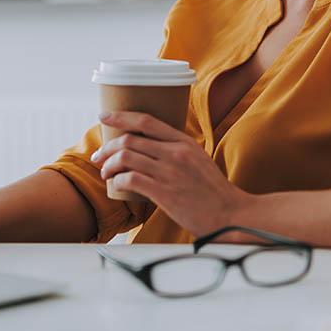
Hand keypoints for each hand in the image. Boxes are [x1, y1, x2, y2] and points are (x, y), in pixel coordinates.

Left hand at [90, 111, 251, 235]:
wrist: (230, 215)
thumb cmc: (213, 191)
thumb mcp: (198, 159)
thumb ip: (176, 151)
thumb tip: (150, 148)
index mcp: (184, 142)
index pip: (146, 121)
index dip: (121, 116)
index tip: (104, 116)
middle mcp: (176, 153)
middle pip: (130, 140)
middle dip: (107, 147)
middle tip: (100, 157)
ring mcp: (170, 172)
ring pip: (126, 158)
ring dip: (109, 165)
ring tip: (105, 173)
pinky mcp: (165, 193)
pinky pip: (130, 180)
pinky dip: (118, 182)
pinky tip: (117, 187)